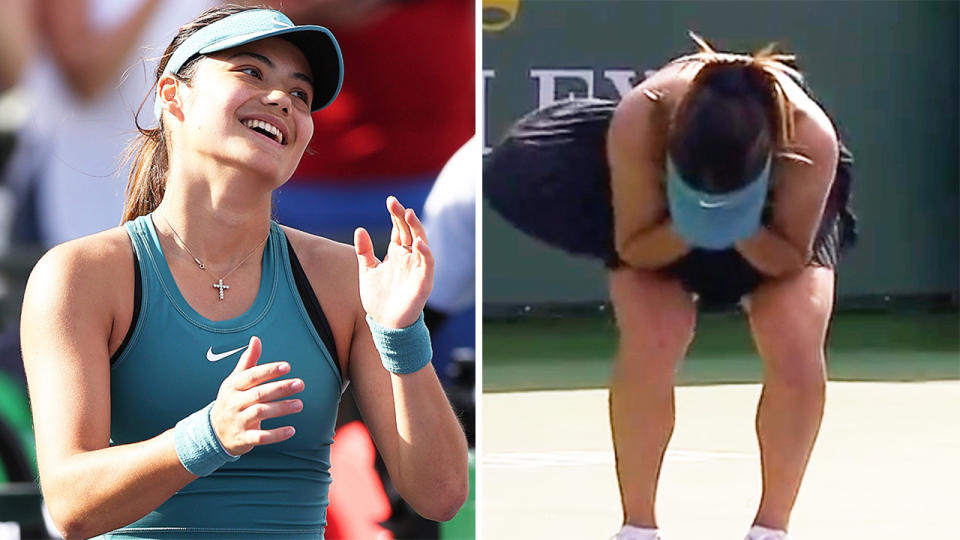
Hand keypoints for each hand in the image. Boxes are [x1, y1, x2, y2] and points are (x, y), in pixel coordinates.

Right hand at [210, 337, 304, 455]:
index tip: (287, 367)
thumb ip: (248, 361)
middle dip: (280, 388)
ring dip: (281, 408)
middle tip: (300, 384)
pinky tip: (291, 430)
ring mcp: (238, 421)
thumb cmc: (232, 401)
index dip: (269, 370)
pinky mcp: (243, 439)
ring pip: (260, 413)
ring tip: (299, 404)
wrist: (215, 432)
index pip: (252, 376)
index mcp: (233, 386)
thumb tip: (256, 339)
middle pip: (259, 394)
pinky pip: (260, 437)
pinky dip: (276, 434)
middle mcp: (234, 402)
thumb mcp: (235, 381)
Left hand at [354, 196, 433, 328]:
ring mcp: (417, 269)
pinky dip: (426, 253)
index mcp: (396, 254)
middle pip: (410, 232)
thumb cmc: (378, 298)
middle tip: (395, 203)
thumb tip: (359, 229)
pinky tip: (418, 243)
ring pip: (422, 244)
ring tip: (409, 215)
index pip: (398, 229)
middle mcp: (409, 258)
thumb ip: (364, 251)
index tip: (390, 200)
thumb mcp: (367, 271)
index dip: (395, 215)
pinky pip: (428, 264)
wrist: (385, 324)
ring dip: (417, 229)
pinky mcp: (424, 282)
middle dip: (404, 217)